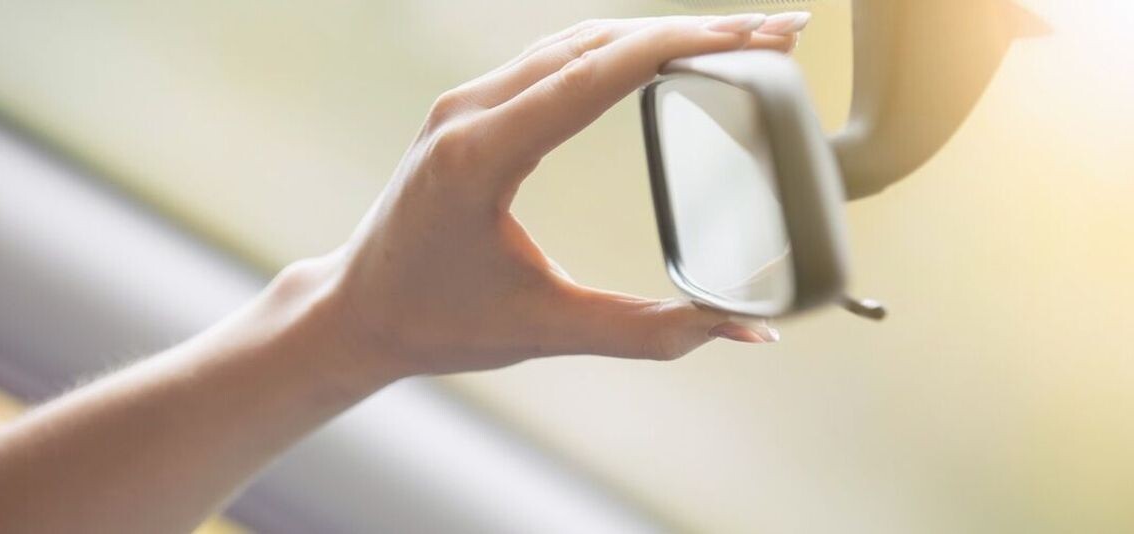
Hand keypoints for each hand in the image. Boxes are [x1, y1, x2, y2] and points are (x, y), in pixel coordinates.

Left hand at [288, 13, 805, 377]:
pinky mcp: (471, 110)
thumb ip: (652, 332)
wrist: (356, 310)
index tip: (756, 39)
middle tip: (777, 33)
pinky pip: (555, 59)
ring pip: (577, 41)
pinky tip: (665, 54)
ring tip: (739, 41)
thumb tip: (748, 331)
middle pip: (596, 43)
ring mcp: (466, 103)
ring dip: (658, 34)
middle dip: (693, 32)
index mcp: (480, 156)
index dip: (685, 48)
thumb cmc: (437, 323)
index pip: (597, 75)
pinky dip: (618, 50)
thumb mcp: (547, 330)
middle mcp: (469, 113)